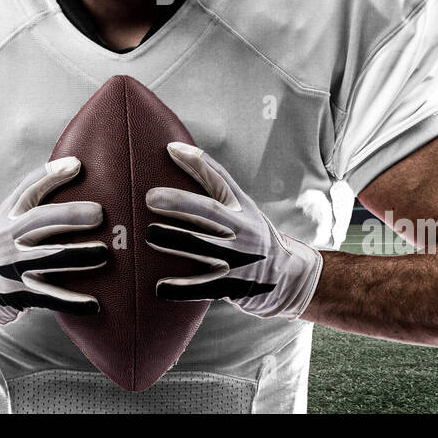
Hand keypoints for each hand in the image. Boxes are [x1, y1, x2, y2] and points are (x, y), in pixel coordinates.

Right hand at [0, 157, 105, 326]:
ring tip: (103, 254)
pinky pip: (51, 297)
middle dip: (70, 215)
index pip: (28, 189)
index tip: (77, 165)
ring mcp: (14, 266)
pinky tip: (95, 303)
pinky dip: (73, 302)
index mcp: (10, 216)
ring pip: (48, 258)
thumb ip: (36, 193)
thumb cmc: (7, 243)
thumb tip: (76, 163)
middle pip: (40, 221)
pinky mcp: (22, 293)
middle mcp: (9, 238)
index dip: (51, 175)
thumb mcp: (11, 217)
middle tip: (99, 213)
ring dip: (77, 255)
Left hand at [146, 142, 322, 320]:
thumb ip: (212, 182)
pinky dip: (180, 287)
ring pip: (201, 247)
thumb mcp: (243, 208)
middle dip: (179, 203)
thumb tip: (173, 149)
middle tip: (149, 197)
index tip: (170, 150)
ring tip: (149, 234)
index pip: (219, 181)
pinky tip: (160, 286)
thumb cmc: (254, 235)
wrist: (288, 279)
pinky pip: (202, 288)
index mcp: (242, 211)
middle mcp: (242, 232)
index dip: (197, 164)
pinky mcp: (230, 288)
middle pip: (208, 212)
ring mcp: (237, 260)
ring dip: (174, 240)